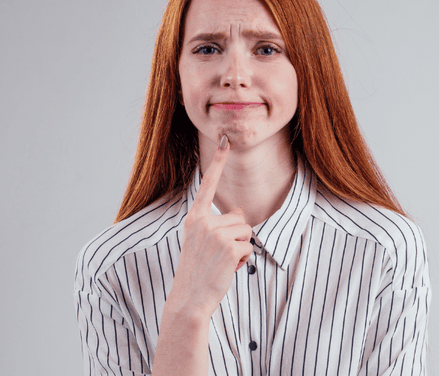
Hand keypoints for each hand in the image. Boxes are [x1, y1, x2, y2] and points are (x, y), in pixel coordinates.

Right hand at [167, 135, 253, 319]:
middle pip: (240, 218)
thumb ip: (219, 224)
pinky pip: (250, 247)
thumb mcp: (202, 241)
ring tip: (222, 263)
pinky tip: (228, 269)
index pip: (208, 184)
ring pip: (247, 232)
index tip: (225, 139)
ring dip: (241, 249)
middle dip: (237, 237)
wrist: (188, 298)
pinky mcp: (229, 247)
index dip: (218, 161)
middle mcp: (203, 221)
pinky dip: (244, 260)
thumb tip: (241, 212)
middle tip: (218, 256)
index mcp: (194, 217)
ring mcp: (216, 234)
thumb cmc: (197, 270)